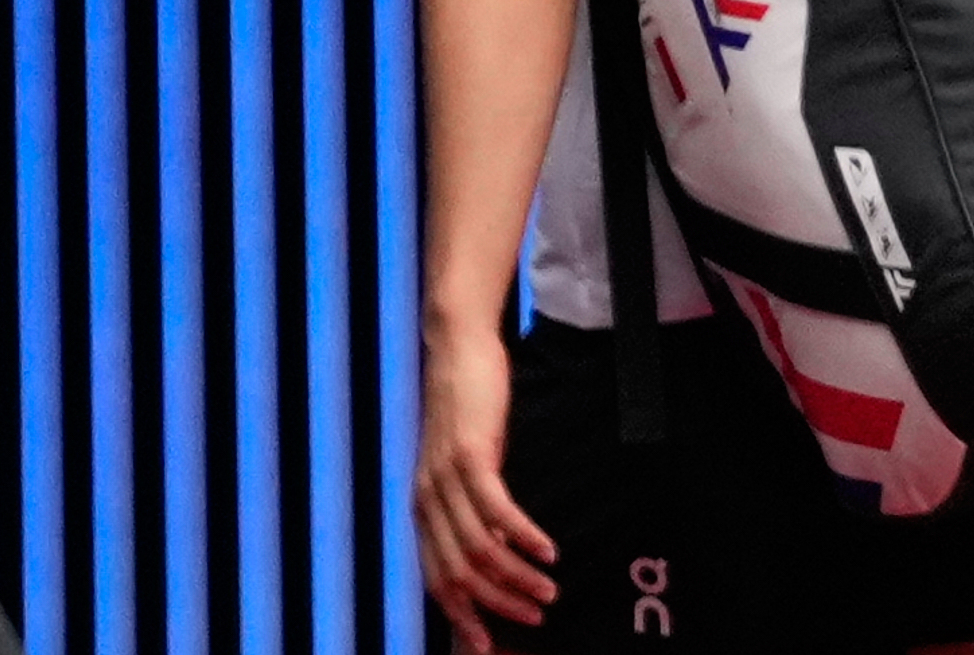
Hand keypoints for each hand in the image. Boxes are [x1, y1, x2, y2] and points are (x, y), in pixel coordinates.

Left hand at [415, 318, 553, 653]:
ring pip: (480, 549)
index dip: (464, 617)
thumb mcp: (464, 465)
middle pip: (459, 575)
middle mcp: (427, 500)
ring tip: (551, 592)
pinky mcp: (470, 455)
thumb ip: (471, 506)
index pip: (437, 580)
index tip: (490, 644)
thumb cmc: (467, 408)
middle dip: (499, 606)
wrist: (456, 348)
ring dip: (518, 577)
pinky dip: (524, 536)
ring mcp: (445, 478)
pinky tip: (550, 551)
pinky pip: (497, 510)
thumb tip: (498, 549)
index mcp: (423, 509)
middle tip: (538, 619)